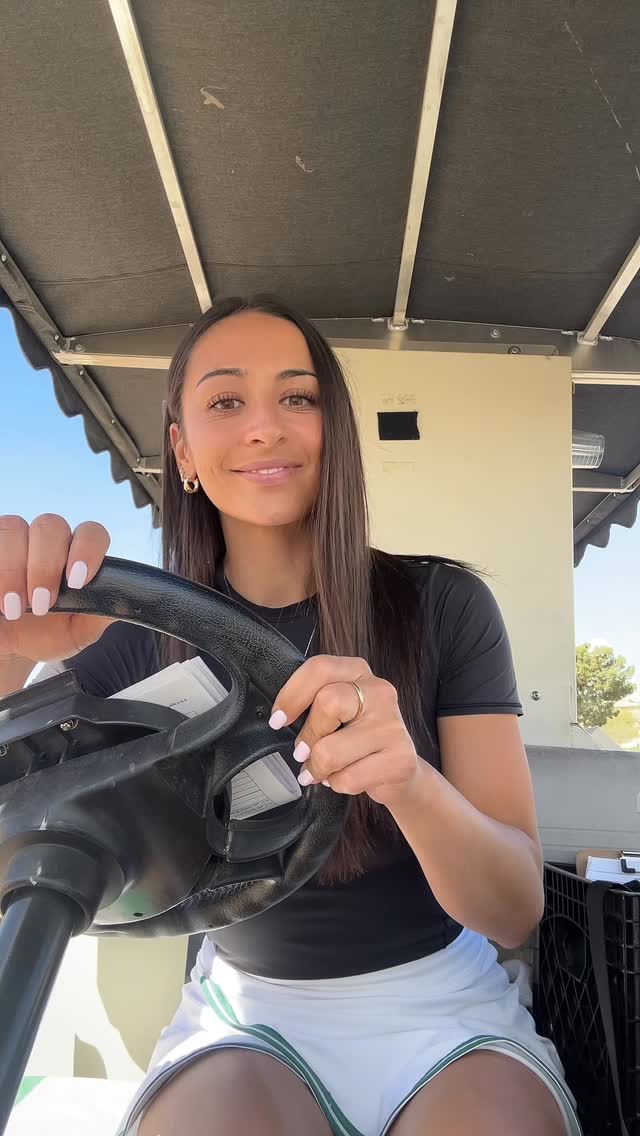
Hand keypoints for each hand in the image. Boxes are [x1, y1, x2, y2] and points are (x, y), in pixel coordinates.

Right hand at [0, 514, 112, 664]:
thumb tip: (123, 606)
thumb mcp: (76, 634)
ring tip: (13, 608)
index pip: (91, 533)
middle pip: (50, 525)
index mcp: (77, 555)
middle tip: (41, 603)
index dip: (86, 550)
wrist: (10, 646)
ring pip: (14, 527)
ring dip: (13, 568)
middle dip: (44, 565)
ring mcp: (15, 540)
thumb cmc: (47, 634)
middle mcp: (47, 541)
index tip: (77, 582)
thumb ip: (98, 617)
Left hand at [269, 655, 421, 808]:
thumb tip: (280, 718)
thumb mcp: (337, 710)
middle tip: (303, 752)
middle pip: (327, 703)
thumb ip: (314, 703)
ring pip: (331, 750)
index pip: (320, 668)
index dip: (292, 695)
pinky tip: (343, 778)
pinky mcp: (400, 758)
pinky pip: (348, 778)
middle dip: (308, 736)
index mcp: (359, 672)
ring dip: (317, 768)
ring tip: (321, 771)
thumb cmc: (358, 737)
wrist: (398, 769)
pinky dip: (337, 784)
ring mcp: (392, 725)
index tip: (278, 719)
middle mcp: (379, 692)